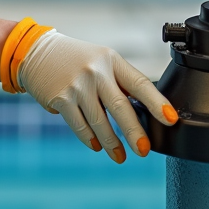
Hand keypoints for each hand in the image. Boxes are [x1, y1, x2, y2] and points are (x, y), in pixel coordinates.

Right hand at [16, 30, 177, 162]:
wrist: (38, 52)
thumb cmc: (77, 59)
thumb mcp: (102, 61)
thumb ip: (120, 82)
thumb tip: (145, 112)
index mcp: (112, 60)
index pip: (140, 83)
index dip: (157, 102)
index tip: (171, 119)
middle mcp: (96, 71)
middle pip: (121, 107)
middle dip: (134, 132)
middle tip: (144, 150)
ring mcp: (77, 85)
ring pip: (99, 121)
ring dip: (112, 142)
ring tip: (120, 157)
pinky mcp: (60, 98)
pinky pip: (80, 125)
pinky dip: (90, 139)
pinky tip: (97, 146)